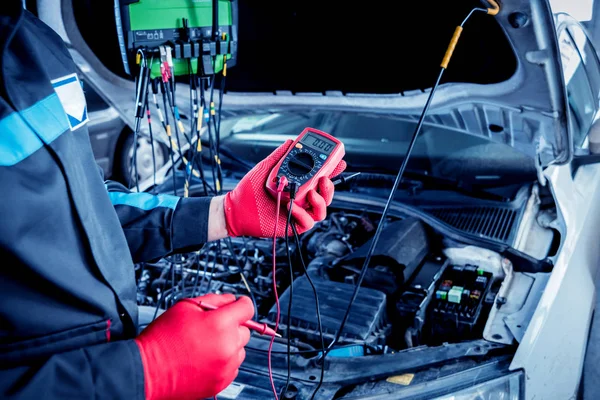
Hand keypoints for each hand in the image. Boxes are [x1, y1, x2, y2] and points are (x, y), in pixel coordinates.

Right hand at [134, 294, 253, 399]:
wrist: (147, 370)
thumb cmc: (162, 338)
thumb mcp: (185, 307)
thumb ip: (213, 300)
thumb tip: (230, 300)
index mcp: (220, 324)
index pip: (247, 308)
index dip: (240, 304)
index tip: (237, 305)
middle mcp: (228, 346)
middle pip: (245, 330)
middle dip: (232, 326)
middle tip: (212, 327)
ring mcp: (226, 366)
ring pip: (240, 349)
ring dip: (229, 345)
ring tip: (205, 345)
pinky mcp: (222, 382)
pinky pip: (232, 366)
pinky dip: (223, 361)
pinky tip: (204, 358)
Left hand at [223, 140, 345, 237]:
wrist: (236, 208)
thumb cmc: (250, 190)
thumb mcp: (265, 168)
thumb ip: (279, 156)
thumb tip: (291, 142)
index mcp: (298, 185)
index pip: (320, 178)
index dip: (332, 171)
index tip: (339, 162)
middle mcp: (301, 199)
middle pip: (326, 195)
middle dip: (330, 187)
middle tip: (324, 178)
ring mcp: (299, 213)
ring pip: (321, 210)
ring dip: (321, 201)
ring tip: (310, 193)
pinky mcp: (293, 226)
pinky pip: (307, 222)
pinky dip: (302, 214)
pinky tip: (291, 206)